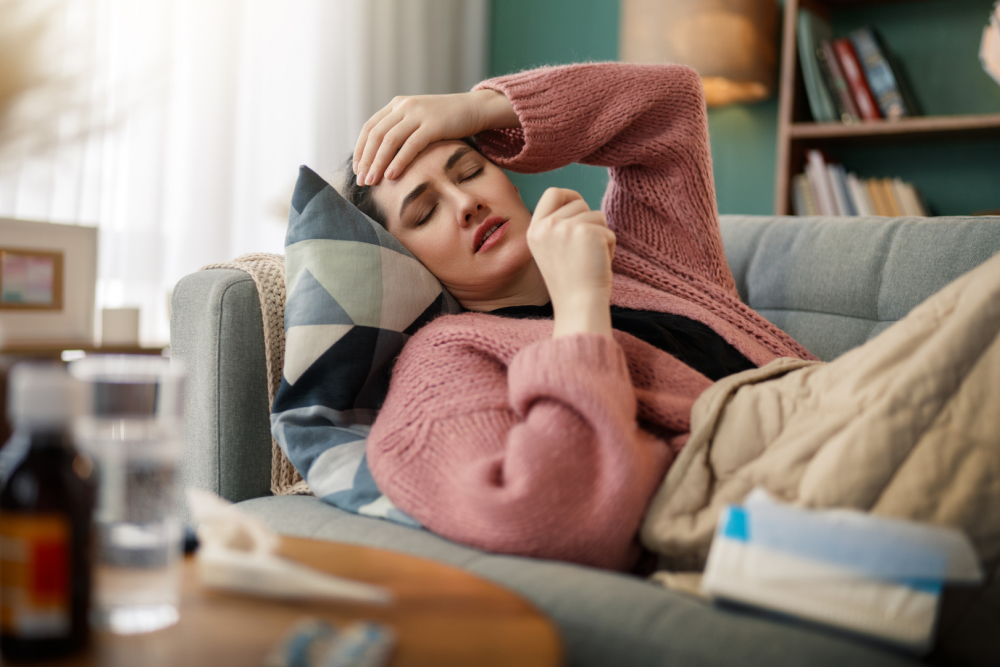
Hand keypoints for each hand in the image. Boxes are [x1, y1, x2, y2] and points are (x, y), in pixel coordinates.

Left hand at [353, 89, 518, 185]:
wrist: (474, 108)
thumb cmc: (446, 121)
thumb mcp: (418, 121)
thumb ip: (401, 131)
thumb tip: (382, 156)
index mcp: (396, 105)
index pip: (369, 128)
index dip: (360, 150)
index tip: (357, 170)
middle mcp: (404, 106)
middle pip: (376, 135)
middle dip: (366, 160)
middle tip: (361, 181)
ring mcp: (418, 114)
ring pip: (389, 141)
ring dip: (377, 163)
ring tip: (371, 182)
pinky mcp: (433, 125)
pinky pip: (410, 145)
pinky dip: (398, 161)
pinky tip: (391, 176)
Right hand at [527, 188, 615, 338]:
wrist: (578, 305)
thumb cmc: (571, 283)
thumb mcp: (552, 250)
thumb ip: (559, 227)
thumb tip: (579, 204)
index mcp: (534, 230)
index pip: (552, 193)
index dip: (570, 195)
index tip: (580, 207)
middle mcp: (546, 226)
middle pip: (579, 202)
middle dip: (590, 220)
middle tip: (586, 248)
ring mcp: (565, 227)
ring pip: (597, 215)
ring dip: (601, 236)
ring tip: (591, 260)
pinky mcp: (586, 231)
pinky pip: (608, 232)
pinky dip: (610, 248)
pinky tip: (599, 264)